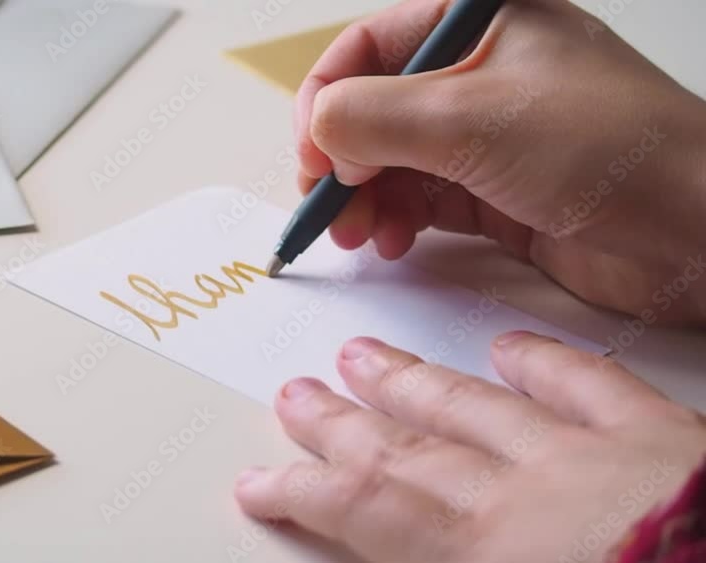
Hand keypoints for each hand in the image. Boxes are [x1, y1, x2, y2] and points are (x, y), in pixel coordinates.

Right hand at [234, 333, 705, 561]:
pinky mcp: (665, 438)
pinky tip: (509, 346)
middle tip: (297, 394)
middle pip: (406, 451)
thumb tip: (410, 555)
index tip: (260, 479)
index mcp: (491, 556)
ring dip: (415, 383)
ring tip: (366, 355)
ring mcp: (594, 458)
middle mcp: (527, 498)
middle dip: (341, 425)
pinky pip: (591, 388)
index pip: (368, 513)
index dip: (303, 493)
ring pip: (477, 408)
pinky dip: (544, 365)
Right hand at [295, 0, 705, 323]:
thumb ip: (374, 117)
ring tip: (360, 233)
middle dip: (342, 159)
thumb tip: (318, 130)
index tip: (311, 153)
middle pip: (374, 109)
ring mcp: (488, 136)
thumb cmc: (609, 148)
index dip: (327, 99)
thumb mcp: (471, 119)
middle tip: (327, 203)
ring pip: (394, 160)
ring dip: (365, 197)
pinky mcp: (497, 192)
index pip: (370, 47)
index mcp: (479, 23)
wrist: (694, 232)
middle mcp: (480, 75)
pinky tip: (395, 242)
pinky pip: (423, 200)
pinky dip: (398, 221)